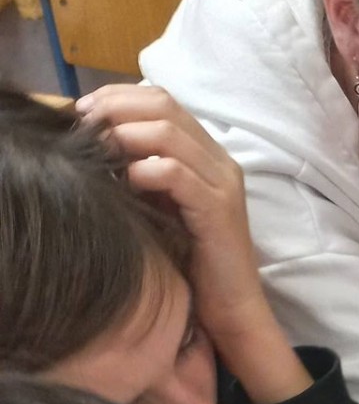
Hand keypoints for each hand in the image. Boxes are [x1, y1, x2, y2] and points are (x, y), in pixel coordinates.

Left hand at [74, 84, 269, 347]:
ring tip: (100, 152)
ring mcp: (222, 182)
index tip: (82, 112)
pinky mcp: (218, 210)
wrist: (230, 306)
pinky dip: (144, 171)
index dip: (117, 97)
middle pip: (163, 106)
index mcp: (206, 153)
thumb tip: (94, 143)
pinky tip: (125, 183)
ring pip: (168, 133)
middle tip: (83, 125)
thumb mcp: (161, 204)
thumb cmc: (192, 260)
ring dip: (125, 136)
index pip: (160, 99)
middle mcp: (219, 160)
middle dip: (115, 109)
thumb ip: (141, 171)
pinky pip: (175, 174)